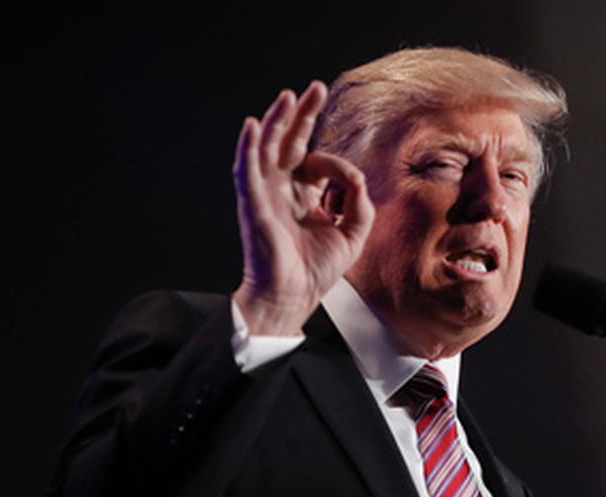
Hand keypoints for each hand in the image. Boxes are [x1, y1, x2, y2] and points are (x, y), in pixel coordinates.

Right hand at [231, 81, 374, 335]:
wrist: (293, 297)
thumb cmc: (316, 271)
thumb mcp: (352, 235)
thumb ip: (359, 205)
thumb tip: (356, 177)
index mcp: (302, 196)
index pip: (318, 163)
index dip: (338, 165)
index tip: (351, 182)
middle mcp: (281, 190)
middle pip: (289, 142)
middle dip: (301, 115)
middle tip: (314, 89)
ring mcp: (264, 194)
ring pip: (267, 148)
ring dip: (276, 120)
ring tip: (287, 96)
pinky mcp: (252, 204)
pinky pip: (246, 170)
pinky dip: (248, 147)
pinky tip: (253, 126)